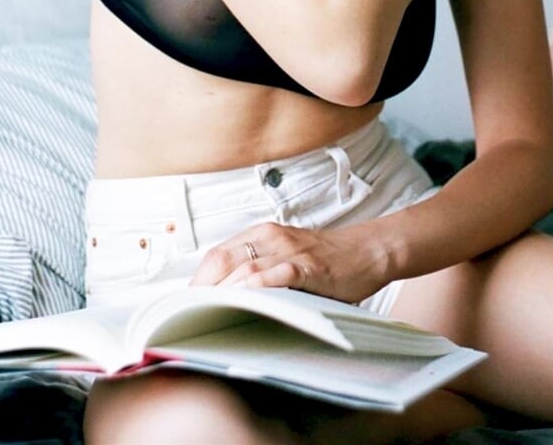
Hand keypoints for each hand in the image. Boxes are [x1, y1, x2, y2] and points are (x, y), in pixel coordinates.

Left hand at [189, 221, 389, 302]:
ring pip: (243, 268)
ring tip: (205, 318)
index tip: (185, 307)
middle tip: (188, 319)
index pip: (216, 254)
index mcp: (262, 234)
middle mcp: (270, 237)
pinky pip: (274, 276)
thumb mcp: (286, 257)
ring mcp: (289, 251)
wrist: (367, 250)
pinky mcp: (308, 266)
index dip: (196, 282)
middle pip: (222, 260)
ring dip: (221, 295)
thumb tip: (225, 300)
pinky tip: (242, 306)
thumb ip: (260, 270)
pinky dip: (254, 291)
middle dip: (200, 292)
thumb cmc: (326, 260)